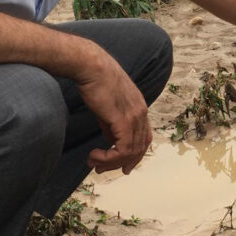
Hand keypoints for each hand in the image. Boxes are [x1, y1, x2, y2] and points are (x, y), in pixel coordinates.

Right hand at [75, 49, 151, 174]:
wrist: (91, 66)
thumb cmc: (96, 81)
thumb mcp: (107, 106)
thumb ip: (111, 124)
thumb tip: (110, 140)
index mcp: (140, 108)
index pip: (144, 138)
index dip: (135, 155)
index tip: (122, 167)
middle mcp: (142, 113)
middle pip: (140, 148)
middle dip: (122, 163)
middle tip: (102, 169)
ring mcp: (135, 116)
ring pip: (131, 151)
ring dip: (110, 162)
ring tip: (93, 163)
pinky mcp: (124, 120)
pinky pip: (123, 149)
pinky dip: (109, 158)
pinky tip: (94, 155)